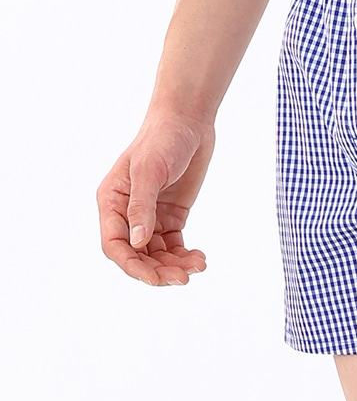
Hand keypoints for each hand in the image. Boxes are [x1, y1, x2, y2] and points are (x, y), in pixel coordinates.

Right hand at [97, 112, 215, 285]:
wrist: (188, 122)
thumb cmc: (162, 139)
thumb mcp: (149, 172)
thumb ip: (141, 208)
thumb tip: (137, 243)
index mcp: (112, 202)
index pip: (115, 245)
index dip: (132, 266)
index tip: (155, 278)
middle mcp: (127, 213)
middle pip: (137, 255)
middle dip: (158, 270)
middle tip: (184, 278)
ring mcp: (150, 216)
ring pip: (157, 254)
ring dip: (175, 265)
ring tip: (199, 265)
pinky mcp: (171, 215)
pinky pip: (174, 245)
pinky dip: (185, 256)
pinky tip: (200, 257)